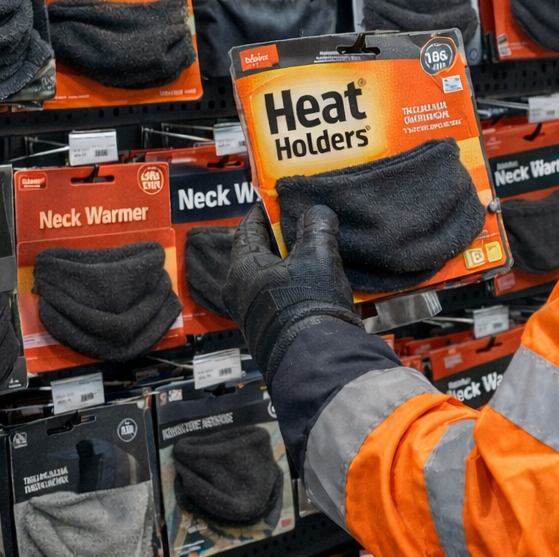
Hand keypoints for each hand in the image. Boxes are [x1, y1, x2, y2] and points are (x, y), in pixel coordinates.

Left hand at [223, 204, 362, 385]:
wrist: (316, 358)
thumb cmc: (307, 307)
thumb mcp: (318, 255)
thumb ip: (317, 226)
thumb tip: (317, 212)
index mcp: (242, 268)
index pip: (248, 227)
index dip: (266, 211)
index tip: (279, 201)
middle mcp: (239, 291)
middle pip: (259, 252)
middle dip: (281, 238)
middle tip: (302, 224)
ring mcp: (252, 312)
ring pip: (270, 275)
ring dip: (290, 262)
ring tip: (315, 251)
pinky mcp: (269, 327)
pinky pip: (277, 295)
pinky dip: (293, 283)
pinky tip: (316, 280)